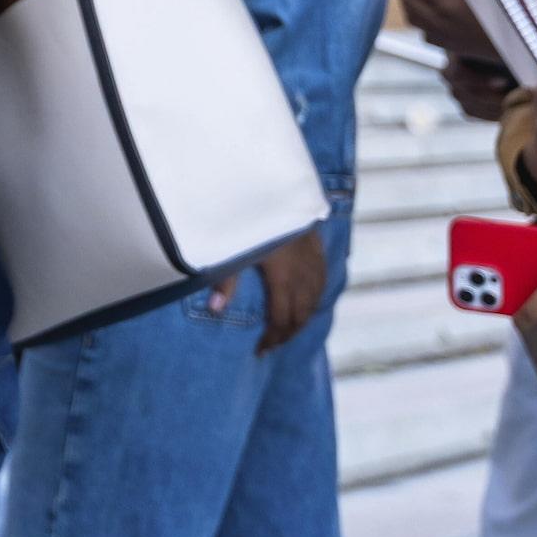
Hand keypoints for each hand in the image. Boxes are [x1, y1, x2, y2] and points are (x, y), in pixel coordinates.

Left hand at [207, 226, 328, 352]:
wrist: (277, 185)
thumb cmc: (251, 216)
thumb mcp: (235, 248)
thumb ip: (225, 280)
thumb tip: (215, 310)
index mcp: (283, 276)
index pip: (282, 318)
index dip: (273, 338)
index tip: (261, 351)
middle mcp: (303, 273)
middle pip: (301, 314)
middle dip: (287, 334)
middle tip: (272, 346)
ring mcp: (313, 260)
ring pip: (314, 299)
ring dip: (303, 318)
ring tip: (288, 331)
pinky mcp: (317, 247)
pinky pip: (322, 280)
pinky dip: (315, 297)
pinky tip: (308, 302)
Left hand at [393, 0, 510, 121]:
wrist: (527, 48)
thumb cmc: (514, 7)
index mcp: (448, 3)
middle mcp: (440, 23)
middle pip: (408, 1)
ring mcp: (444, 38)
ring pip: (414, 18)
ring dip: (407, 1)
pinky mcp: (452, 48)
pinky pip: (425, 32)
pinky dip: (420, 17)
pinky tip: (423, 8)